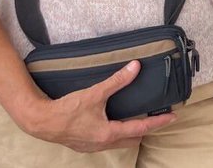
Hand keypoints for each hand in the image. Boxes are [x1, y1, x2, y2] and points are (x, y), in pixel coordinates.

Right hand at [17, 60, 175, 151]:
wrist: (40, 121)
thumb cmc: (66, 110)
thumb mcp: (95, 93)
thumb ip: (117, 81)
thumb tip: (135, 66)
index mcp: (108, 133)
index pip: (141, 128)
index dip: (158, 122)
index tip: (172, 116)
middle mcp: (103, 144)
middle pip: (132, 139)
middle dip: (146, 129)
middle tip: (156, 116)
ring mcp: (93, 146)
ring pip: (120, 142)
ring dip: (131, 132)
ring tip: (138, 117)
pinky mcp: (84, 144)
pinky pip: (107, 141)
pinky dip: (116, 133)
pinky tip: (114, 121)